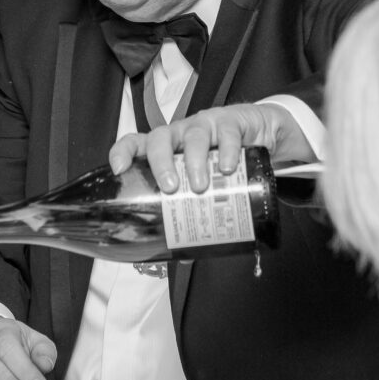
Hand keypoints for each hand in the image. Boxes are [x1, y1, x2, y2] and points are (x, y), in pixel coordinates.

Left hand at [108, 102, 315, 193]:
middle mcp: (180, 135)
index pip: (136, 143)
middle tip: (170, 189)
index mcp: (166, 149)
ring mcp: (205, 126)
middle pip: (160, 138)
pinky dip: (226, 151)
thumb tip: (182, 256)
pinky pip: (226, 133)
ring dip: (194, 161)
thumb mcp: (203, 183)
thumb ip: (193, 212)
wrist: (260, 135)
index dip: (123, 152)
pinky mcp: (231, 123)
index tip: (119, 170)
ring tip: (200, 186)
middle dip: (161, 163)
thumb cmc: (220, 162)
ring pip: (193, 135)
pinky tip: (227, 169)